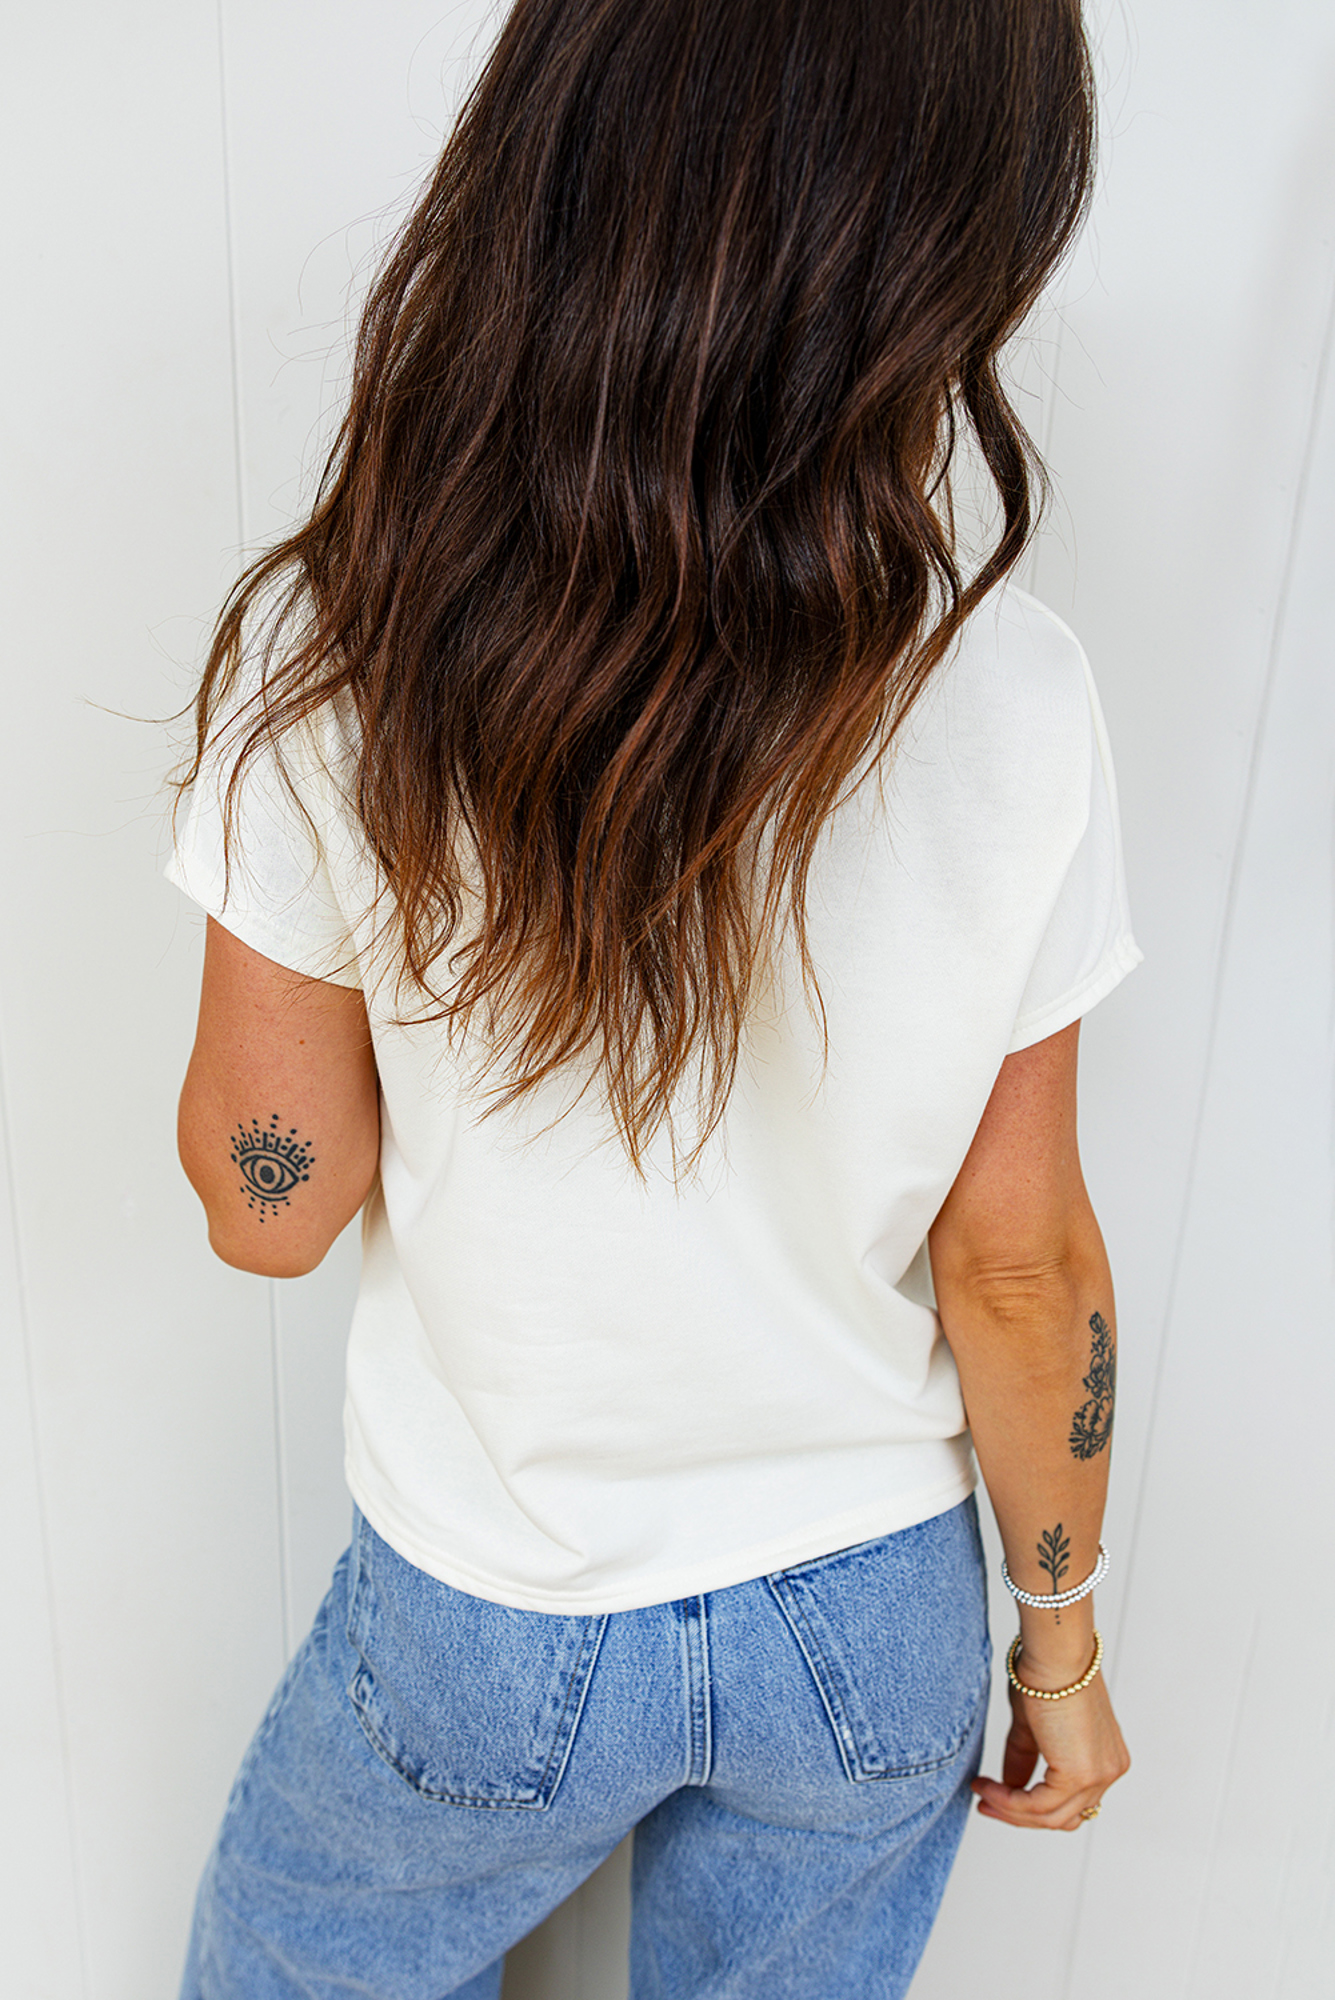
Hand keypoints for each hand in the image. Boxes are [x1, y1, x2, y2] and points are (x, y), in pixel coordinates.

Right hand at [970, 1671, 1129, 1830]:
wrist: (1054, 1654)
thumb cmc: (1046, 1672)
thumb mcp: (1033, 1724)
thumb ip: (1025, 1756)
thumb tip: (1010, 1785)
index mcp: (1106, 1756)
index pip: (1072, 1800)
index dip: (1035, 1806)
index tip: (1000, 1798)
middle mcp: (1110, 1770)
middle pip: (1063, 1815)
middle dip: (1020, 1815)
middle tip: (987, 1804)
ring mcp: (1099, 1776)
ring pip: (1051, 1817)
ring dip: (1011, 1811)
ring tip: (982, 1795)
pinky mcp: (1080, 1776)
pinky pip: (1040, 1807)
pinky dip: (1011, 1803)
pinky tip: (989, 1789)